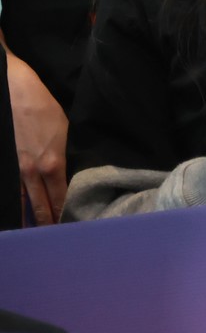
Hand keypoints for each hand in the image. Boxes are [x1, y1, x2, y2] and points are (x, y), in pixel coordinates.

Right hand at [7, 53, 65, 224]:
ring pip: (24, 200)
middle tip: (55, 241)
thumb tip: (72, 169)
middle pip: (41, 205)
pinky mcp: (7, 163)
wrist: (14, 92)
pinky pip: (14, 188)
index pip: (60, 196)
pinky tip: (20, 211)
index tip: (72, 227)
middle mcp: (33, 171)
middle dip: (47, 223)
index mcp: (53, 163)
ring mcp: (17, 168)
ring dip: (31, 216)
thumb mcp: (66, 129)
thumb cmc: (43, 107)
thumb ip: (68, 153)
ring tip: (38, 233)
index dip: (64, 212)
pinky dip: (18, 201)